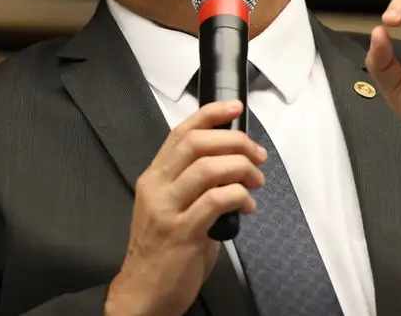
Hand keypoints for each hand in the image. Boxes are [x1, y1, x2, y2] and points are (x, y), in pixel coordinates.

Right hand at [106, 100, 265, 315]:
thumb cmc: (161, 253)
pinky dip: (239, 197)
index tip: (235, 108)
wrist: (143, 293)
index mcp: (154, 177)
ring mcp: (167, 209)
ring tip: (256, 181)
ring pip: (209, 168)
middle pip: (197, 144)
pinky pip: (216, 200)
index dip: (210, 114)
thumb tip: (232, 167)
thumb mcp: (172, 209)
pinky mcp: (182, 231)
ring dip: (242, 169)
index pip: (181, 133)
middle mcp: (157, 187)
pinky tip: (247, 206)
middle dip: (235, 142)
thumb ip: (195, 186)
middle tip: (257, 154)